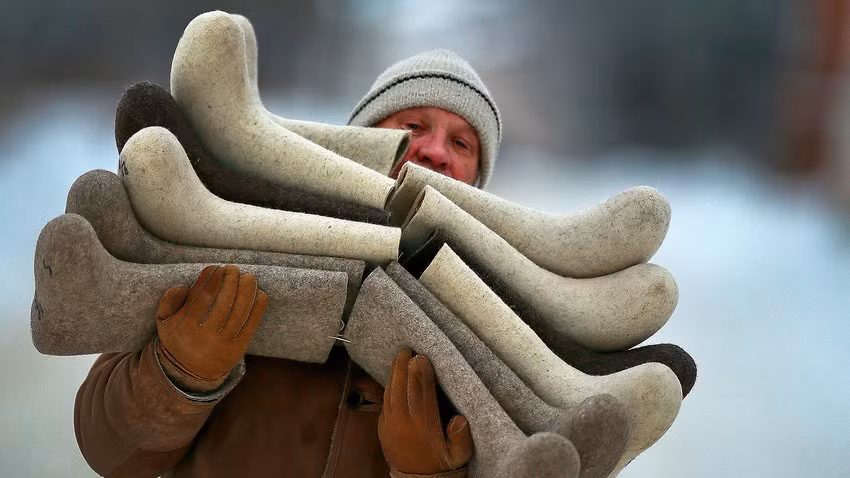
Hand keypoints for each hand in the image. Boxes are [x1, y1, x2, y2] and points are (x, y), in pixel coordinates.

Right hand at [156, 265, 267, 382]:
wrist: (190, 372)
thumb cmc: (179, 338)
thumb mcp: (164, 321)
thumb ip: (168, 301)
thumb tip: (183, 286)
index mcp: (185, 327)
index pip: (201, 297)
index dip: (210, 279)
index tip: (216, 267)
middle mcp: (204, 337)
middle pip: (223, 302)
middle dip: (231, 280)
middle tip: (233, 268)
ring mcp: (223, 344)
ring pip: (239, 312)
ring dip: (247, 290)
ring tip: (248, 276)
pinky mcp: (238, 349)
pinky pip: (251, 325)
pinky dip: (258, 308)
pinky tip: (260, 293)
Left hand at [379, 348, 472, 474]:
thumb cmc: (440, 464)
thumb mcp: (458, 456)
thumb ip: (461, 438)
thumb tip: (460, 419)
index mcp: (423, 428)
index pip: (421, 395)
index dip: (421, 375)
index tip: (422, 358)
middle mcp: (404, 424)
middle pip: (402, 390)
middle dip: (404, 368)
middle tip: (407, 351)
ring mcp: (391, 425)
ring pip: (391, 394)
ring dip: (394, 374)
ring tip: (399, 357)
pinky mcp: (382, 427)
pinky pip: (385, 402)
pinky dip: (389, 387)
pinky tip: (394, 376)